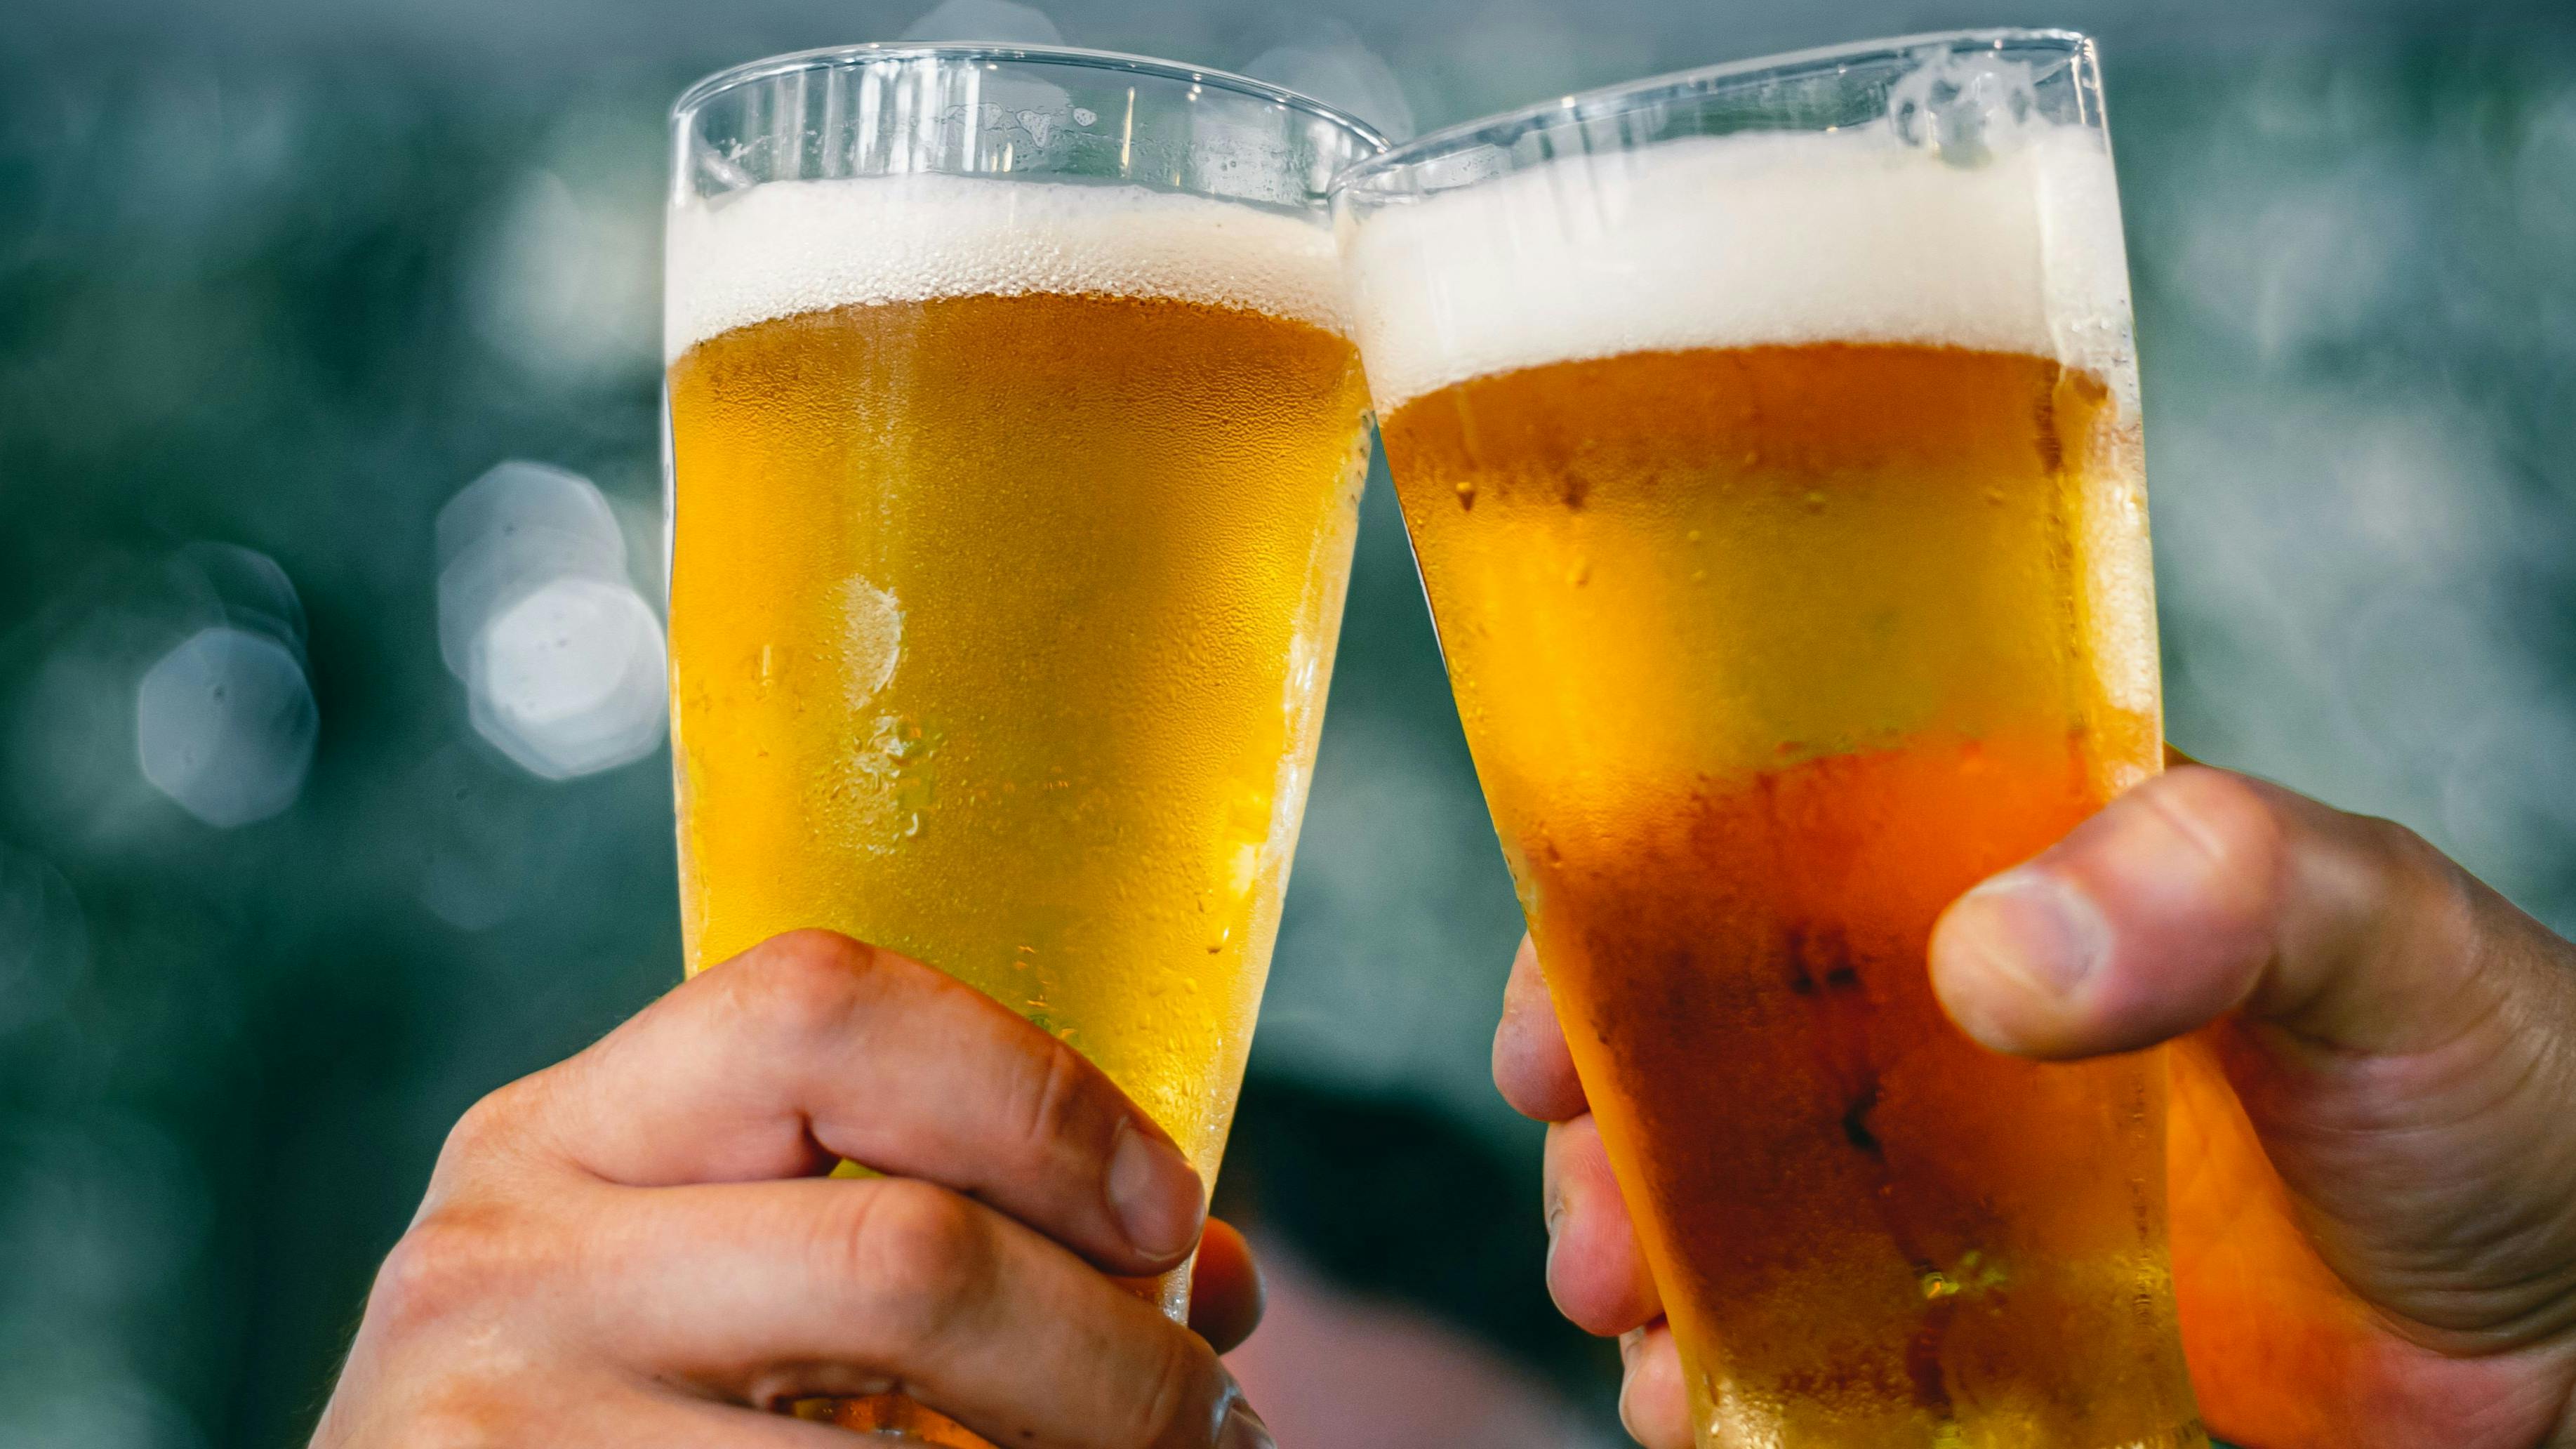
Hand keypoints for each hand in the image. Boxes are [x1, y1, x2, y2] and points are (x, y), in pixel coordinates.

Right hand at [312, 929, 1271, 1448]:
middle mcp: (505, 1267)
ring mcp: (503, 1440)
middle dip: (1114, 1357)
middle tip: (1206, 1423)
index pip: (822, 1006)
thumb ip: (925, 1233)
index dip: (1040, 1095)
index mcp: (560, 1137)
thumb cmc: (596, 1423)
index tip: (1164, 1211)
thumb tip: (1216, 1285)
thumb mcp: (701, 1290)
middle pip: (907, 1257)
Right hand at [1496, 765, 2575, 1448]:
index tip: (1554, 1029)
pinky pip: (1808, 1343)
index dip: (1621, 926)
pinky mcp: (1982, 1327)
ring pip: (1727, 1202)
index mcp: (1996, 871)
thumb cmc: (2492, 1081)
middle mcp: (1944, 1021)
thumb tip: (1994, 955)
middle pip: (1701, 1050)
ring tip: (1638, 1331)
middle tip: (1594, 1227)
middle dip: (1609, 1135)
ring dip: (1644, 1259)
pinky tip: (1712, 1406)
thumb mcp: (2375, 931)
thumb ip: (2216, 885)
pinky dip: (1731, 1375)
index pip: (1755, 856)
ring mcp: (1951, 1184)